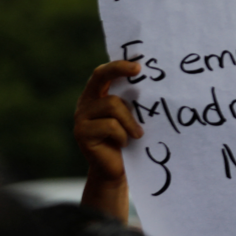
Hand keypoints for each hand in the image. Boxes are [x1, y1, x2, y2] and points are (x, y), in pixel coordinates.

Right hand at [73, 60, 143, 183]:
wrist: (116, 171)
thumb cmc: (129, 142)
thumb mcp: (131, 118)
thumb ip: (132, 102)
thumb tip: (154, 84)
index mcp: (96, 96)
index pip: (103, 73)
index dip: (118, 65)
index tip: (138, 64)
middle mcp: (86, 103)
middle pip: (100, 77)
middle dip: (119, 70)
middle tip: (138, 70)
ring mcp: (81, 117)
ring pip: (112, 105)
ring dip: (130, 121)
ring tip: (137, 135)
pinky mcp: (82, 133)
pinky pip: (111, 126)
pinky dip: (123, 135)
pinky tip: (124, 144)